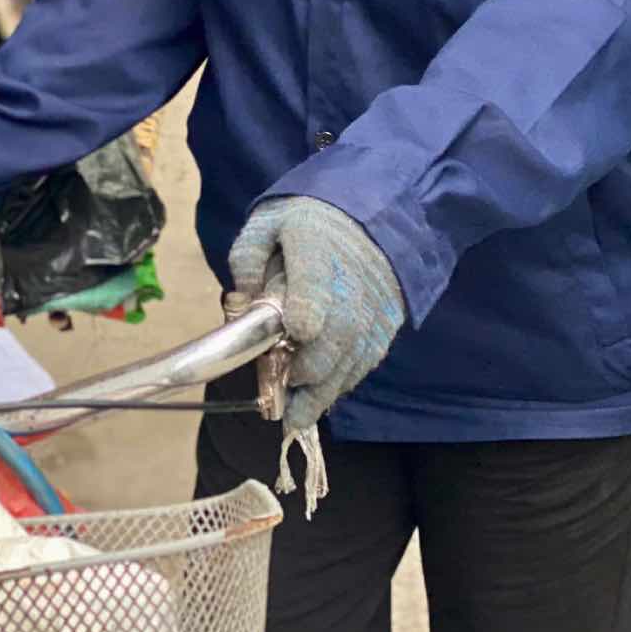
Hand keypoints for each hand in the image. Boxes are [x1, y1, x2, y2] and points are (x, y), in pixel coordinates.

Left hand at [229, 196, 405, 433]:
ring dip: (327, 387)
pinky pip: (368, 357)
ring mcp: (374, 302)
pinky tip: (322, 398)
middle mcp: (351, 276)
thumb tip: (243, 297)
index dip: (309, 307)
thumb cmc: (308, 222)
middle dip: (312, 366)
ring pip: (355, 351)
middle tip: (286, 392)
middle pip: (340, 328)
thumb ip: (249, 256)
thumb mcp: (268, 222)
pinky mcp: (387, 320)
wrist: (369, 215)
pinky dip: (345, 380)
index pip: (317, 278)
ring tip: (298, 416)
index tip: (296, 332)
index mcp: (316, 243)